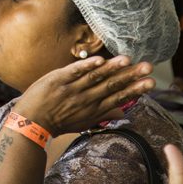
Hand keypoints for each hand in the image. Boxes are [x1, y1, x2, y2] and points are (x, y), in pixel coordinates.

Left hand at [14, 56, 154, 135]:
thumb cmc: (57, 122)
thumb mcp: (83, 123)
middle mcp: (86, 99)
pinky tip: (100, 60)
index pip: (119, 97)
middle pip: (112, 85)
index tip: (151, 83)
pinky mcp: (58, 79)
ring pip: (96, 76)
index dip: (136, 89)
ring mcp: (72, 89)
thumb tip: (124, 112)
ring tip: (128, 60)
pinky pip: (74, 71)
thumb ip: (103, 114)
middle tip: (149, 68)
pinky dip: (87, 66)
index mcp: (94, 109)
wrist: (30, 122)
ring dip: (112, 68)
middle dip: (131, 76)